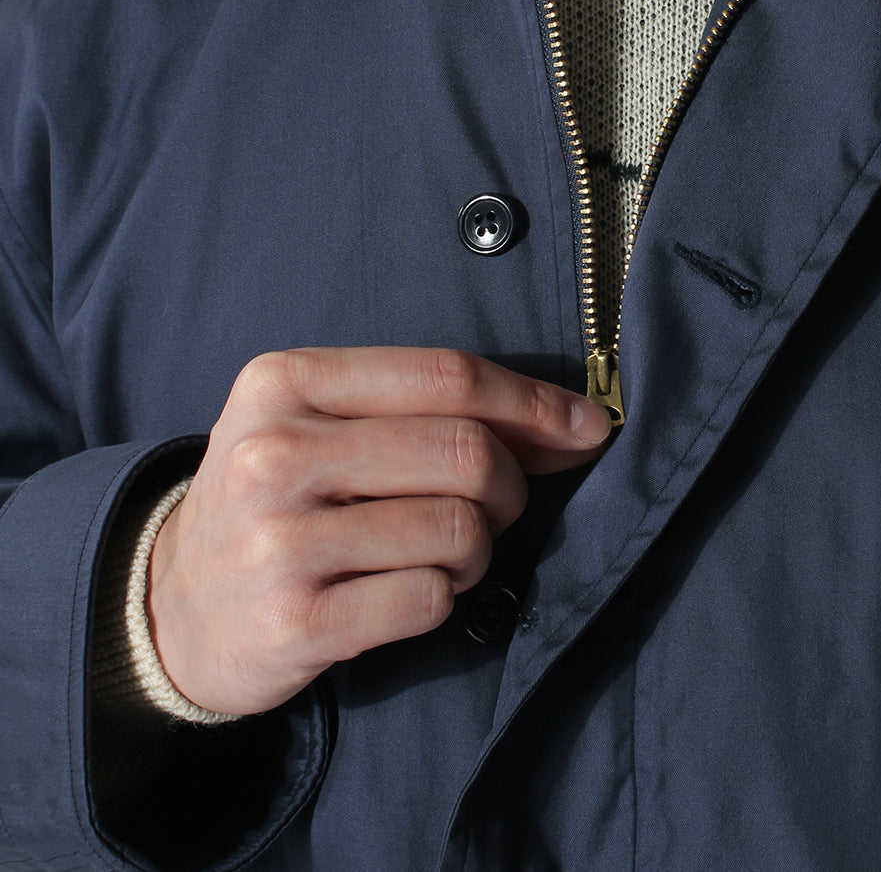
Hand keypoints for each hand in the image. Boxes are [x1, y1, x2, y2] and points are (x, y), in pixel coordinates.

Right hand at [147, 347, 610, 715]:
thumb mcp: (321, 420)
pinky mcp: (295, 623)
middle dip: (511, 484)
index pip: (448, 377)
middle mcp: (275, 454)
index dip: (535, 403)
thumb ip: (427, 407)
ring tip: (442, 551)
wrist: (173, 604)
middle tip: (497, 506)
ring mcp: (280, 542)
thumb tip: (573, 421)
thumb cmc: (278, 495)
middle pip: (465, 452)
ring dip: (478, 547)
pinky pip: (430, 599)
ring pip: (458, 529)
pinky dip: (444, 596)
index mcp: (286, 381)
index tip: (587, 427)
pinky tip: (406, 590)